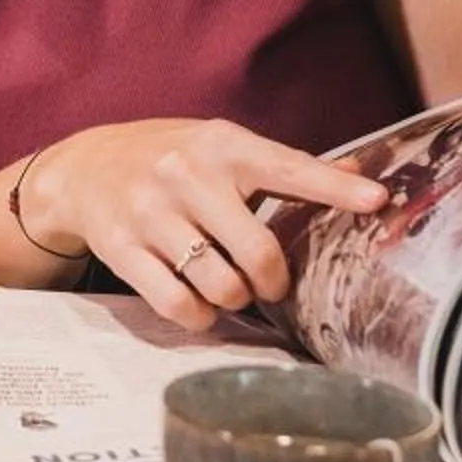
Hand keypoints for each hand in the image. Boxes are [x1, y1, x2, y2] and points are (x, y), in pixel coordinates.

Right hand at [30, 118, 388, 331]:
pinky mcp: (121, 248)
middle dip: (273, 280)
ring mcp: (149, 212)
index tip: (379, 202)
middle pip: (258, 251)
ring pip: (220, 285)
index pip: (287, 167)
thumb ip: (286, 167)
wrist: (83, 167)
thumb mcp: (222, 148)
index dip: (334, 189)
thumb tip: (363, 182)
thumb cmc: (170, 160)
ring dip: (234, 298)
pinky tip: (197, 302)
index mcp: (220, 145)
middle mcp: (184, 174)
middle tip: (267, 280)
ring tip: (226, 284)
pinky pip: (178, 305)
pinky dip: (198, 316)